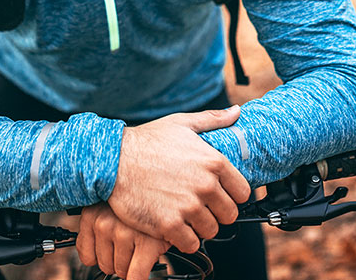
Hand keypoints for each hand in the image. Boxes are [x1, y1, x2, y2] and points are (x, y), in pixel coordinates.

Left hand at [76, 203, 169, 279]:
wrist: (168, 188)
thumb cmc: (136, 200)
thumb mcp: (108, 208)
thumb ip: (96, 229)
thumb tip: (91, 259)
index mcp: (91, 215)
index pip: (87, 256)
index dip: (103, 257)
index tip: (112, 252)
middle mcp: (104, 223)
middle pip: (105, 265)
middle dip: (119, 260)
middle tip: (131, 245)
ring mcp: (124, 233)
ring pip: (121, 271)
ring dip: (132, 264)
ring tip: (141, 244)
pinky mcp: (146, 243)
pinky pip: (136, 275)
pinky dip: (139, 278)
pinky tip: (144, 269)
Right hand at [108, 106, 250, 252]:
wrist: (113, 160)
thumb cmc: (146, 141)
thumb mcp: (181, 123)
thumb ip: (213, 119)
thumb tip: (236, 112)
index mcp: (213, 162)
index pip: (242, 193)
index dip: (231, 196)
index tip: (219, 196)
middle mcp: (205, 185)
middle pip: (229, 215)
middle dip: (216, 213)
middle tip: (200, 208)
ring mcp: (188, 207)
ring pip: (210, 231)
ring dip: (199, 227)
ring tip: (184, 217)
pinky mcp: (169, 224)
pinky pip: (191, 243)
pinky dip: (183, 239)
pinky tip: (172, 227)